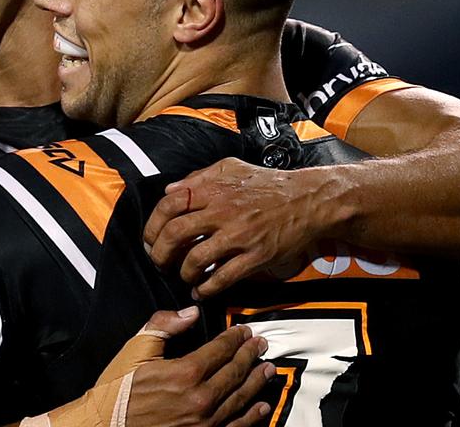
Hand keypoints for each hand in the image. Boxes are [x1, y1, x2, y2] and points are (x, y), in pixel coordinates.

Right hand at [34, 306, 272, 426]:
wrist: (105, 424)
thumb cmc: (119, 388)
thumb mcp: (136, 349)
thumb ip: (164, 326)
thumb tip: (192, 313)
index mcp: (185, 372)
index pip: (221, 350)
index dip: (235, 338)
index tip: (244, 331)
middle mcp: (201, 399)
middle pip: (235, 372)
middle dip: (250, 355)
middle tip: (261, 344)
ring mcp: (205, 423)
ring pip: (240, 398)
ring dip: (257, 382)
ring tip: (267, 368)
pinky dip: (251, 416)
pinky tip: (261, 407)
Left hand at [144, 158, 344, 298]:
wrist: (309, 199)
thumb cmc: (269, 184)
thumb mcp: (231, 168)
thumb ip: (199, 177)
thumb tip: (171, 191)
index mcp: (213, 189)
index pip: (168, 205)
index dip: (153, 225)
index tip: (151, 239)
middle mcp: (222, 211)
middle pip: (175, 234)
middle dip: (160, 253)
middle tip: (160, 262)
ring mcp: (238, 235)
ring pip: (195, 259)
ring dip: (183, 273)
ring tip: (183, 276)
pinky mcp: (255, 256)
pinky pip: (223, 277)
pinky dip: (206, 289)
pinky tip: (201, 291)